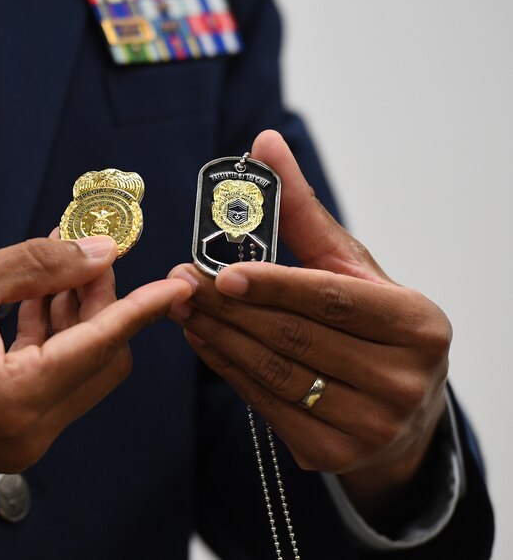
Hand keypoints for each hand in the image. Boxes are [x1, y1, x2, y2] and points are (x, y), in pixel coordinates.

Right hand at [0, 236, 190, 495]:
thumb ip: (35, 265)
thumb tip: (97, 251)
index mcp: (18, 398)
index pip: (104, 343)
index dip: (144, 306)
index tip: (179, 283)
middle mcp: (29, 431)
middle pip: (100, 359)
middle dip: (102, 304)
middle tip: (89, 258)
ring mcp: (20, 439)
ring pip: (78, 369)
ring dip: (76, 319)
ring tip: (59, 270)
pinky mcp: (8, 434)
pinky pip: (52, 381)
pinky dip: (52, 341)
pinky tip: (37, 300)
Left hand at [168, 131, 449, 514]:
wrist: (400, 410)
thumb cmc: (375, 326)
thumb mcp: (353, 269)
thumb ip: (306, 213)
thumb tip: (264, 144)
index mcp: (417, 325)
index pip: (331, 299)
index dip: (273, 285)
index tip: (219, 271)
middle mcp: (402, 380)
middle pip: (294, 336)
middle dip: (228, 308)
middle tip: (180, 282)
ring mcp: (369, 425)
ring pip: (273, 372)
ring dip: (218, 337)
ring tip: (182, 309)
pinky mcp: (333, 453)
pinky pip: (265, 404)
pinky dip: (228, 369)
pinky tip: (202, 341)